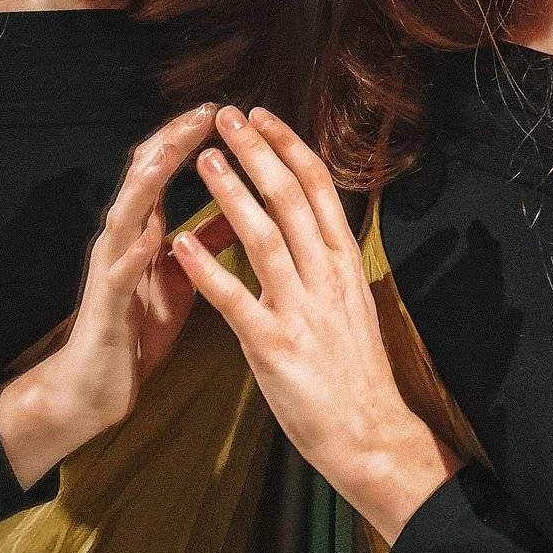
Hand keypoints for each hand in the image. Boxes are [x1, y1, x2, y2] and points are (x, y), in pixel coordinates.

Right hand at [0, 103, 235, 487]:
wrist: (95, 387)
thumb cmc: (140, 324)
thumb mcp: (183, 274)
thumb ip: (207, 237)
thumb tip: (243, 202)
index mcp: (143, 228)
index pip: (162, 166)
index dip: (188, 135)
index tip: (222, 108)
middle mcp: (122, 238)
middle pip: (142, 176)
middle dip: (171, 141)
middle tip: (204, 111)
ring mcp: (109, 270)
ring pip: (123, 215)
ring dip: (146, 184)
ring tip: (170, 154)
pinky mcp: (106, 308)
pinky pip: (118, 277)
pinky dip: (133, 255)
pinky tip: (151, 238)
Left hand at [169, 105, 462, 544]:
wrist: (371, 435)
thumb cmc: (356, 371)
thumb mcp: (351, 302)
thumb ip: (327, 262)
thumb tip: (310, 223)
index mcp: (343, 263)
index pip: (317, 188)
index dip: (287, 147)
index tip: (262, 116)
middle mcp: (325, 277)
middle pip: (290, 199)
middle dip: (257, 153)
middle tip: (226, 118)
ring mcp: (301, 310)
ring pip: (264, 237)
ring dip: (231, 193)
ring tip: (205, 159)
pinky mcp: (274, 347)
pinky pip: (235, 301)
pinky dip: (207, 269)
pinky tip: (182, 244)